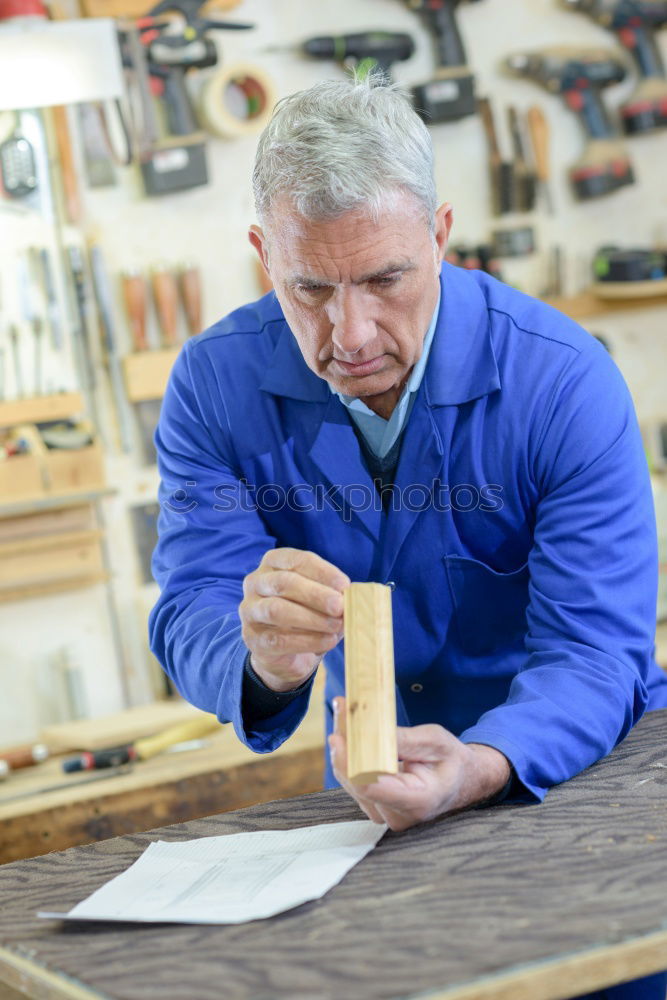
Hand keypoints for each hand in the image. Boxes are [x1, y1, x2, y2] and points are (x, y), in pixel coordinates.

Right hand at [240, 548, 349, 691]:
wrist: (287, 654)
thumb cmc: (307, 615)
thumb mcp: (321, 599)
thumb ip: (333, 594)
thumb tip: (351, 596)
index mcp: (274, 563)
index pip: (297, 560)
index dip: (323, 572)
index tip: (345, 585)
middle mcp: (256, 582)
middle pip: (284, 583)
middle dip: (316, 594)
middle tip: (340, 607)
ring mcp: (250, 610)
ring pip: (276, 610)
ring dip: (311, 618)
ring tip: (336, 626)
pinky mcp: (252, 638)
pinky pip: (278, 639)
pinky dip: (307, 641)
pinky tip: (327, 641)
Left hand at [328, 697, 510, 830]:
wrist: (462, 780)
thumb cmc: (451, 759)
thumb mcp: (434, 741)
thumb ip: (401, 739)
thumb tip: (367, 728)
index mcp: (418, 801)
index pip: (371, 788)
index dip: (350, 763)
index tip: (338, 737)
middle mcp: (399, 816)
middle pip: (357, 783)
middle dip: (345, 747)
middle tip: (340, 710)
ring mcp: (387, 816)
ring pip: (351, 783)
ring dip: (345, 751)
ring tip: (344, 719)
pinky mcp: (378, 809)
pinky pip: (355, 783)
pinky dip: (350, 759)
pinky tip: (349, 737)